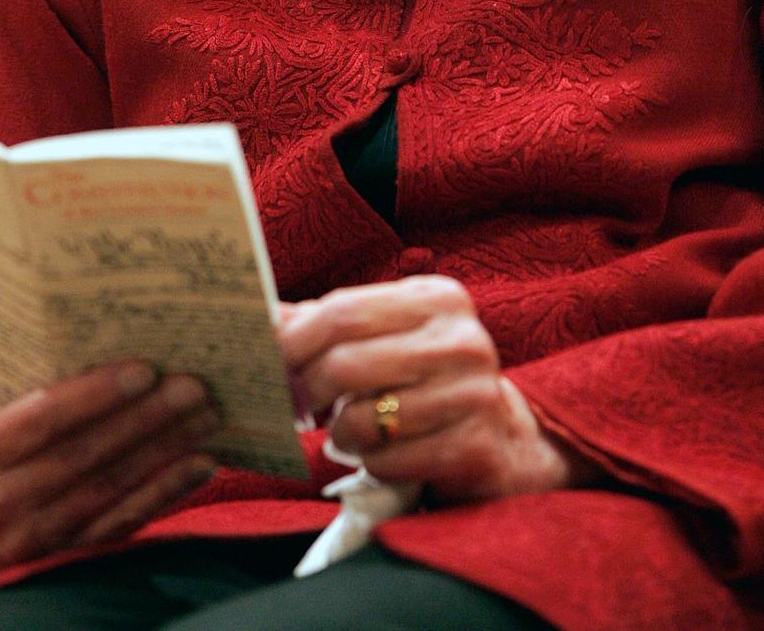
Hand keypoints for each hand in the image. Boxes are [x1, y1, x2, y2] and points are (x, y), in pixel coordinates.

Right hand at [0, 362, 219, 589]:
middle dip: (146, 416)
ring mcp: (33, 537)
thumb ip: (40, 391)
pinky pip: (126, 520)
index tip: (146, 369)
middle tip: (194, 385)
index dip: (95, 394)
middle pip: (85, 453)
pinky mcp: (68, 558)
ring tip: (208, 415)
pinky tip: (201, 462)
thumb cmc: (1, 455)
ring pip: (112, 485)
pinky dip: (167, 489)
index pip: (41, 418)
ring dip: (167, 448)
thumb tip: (117, 339)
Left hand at [279, 277, 601, 503]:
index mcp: (437, 298)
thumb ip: (327, 323)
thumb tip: (258, 317)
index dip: (292, 340)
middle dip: (308, 391)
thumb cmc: (427, 380)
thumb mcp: (387, 336)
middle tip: (296, 407)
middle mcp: (463, 338)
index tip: (263, 362)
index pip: (342, 310)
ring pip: (364, 420)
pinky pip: (390, 462)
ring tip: (350, 431)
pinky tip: (388, 455)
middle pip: (347, 363)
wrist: (505, 439)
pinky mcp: (476, 448)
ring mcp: (475, 394)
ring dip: (342, 435)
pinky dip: (373, 465)